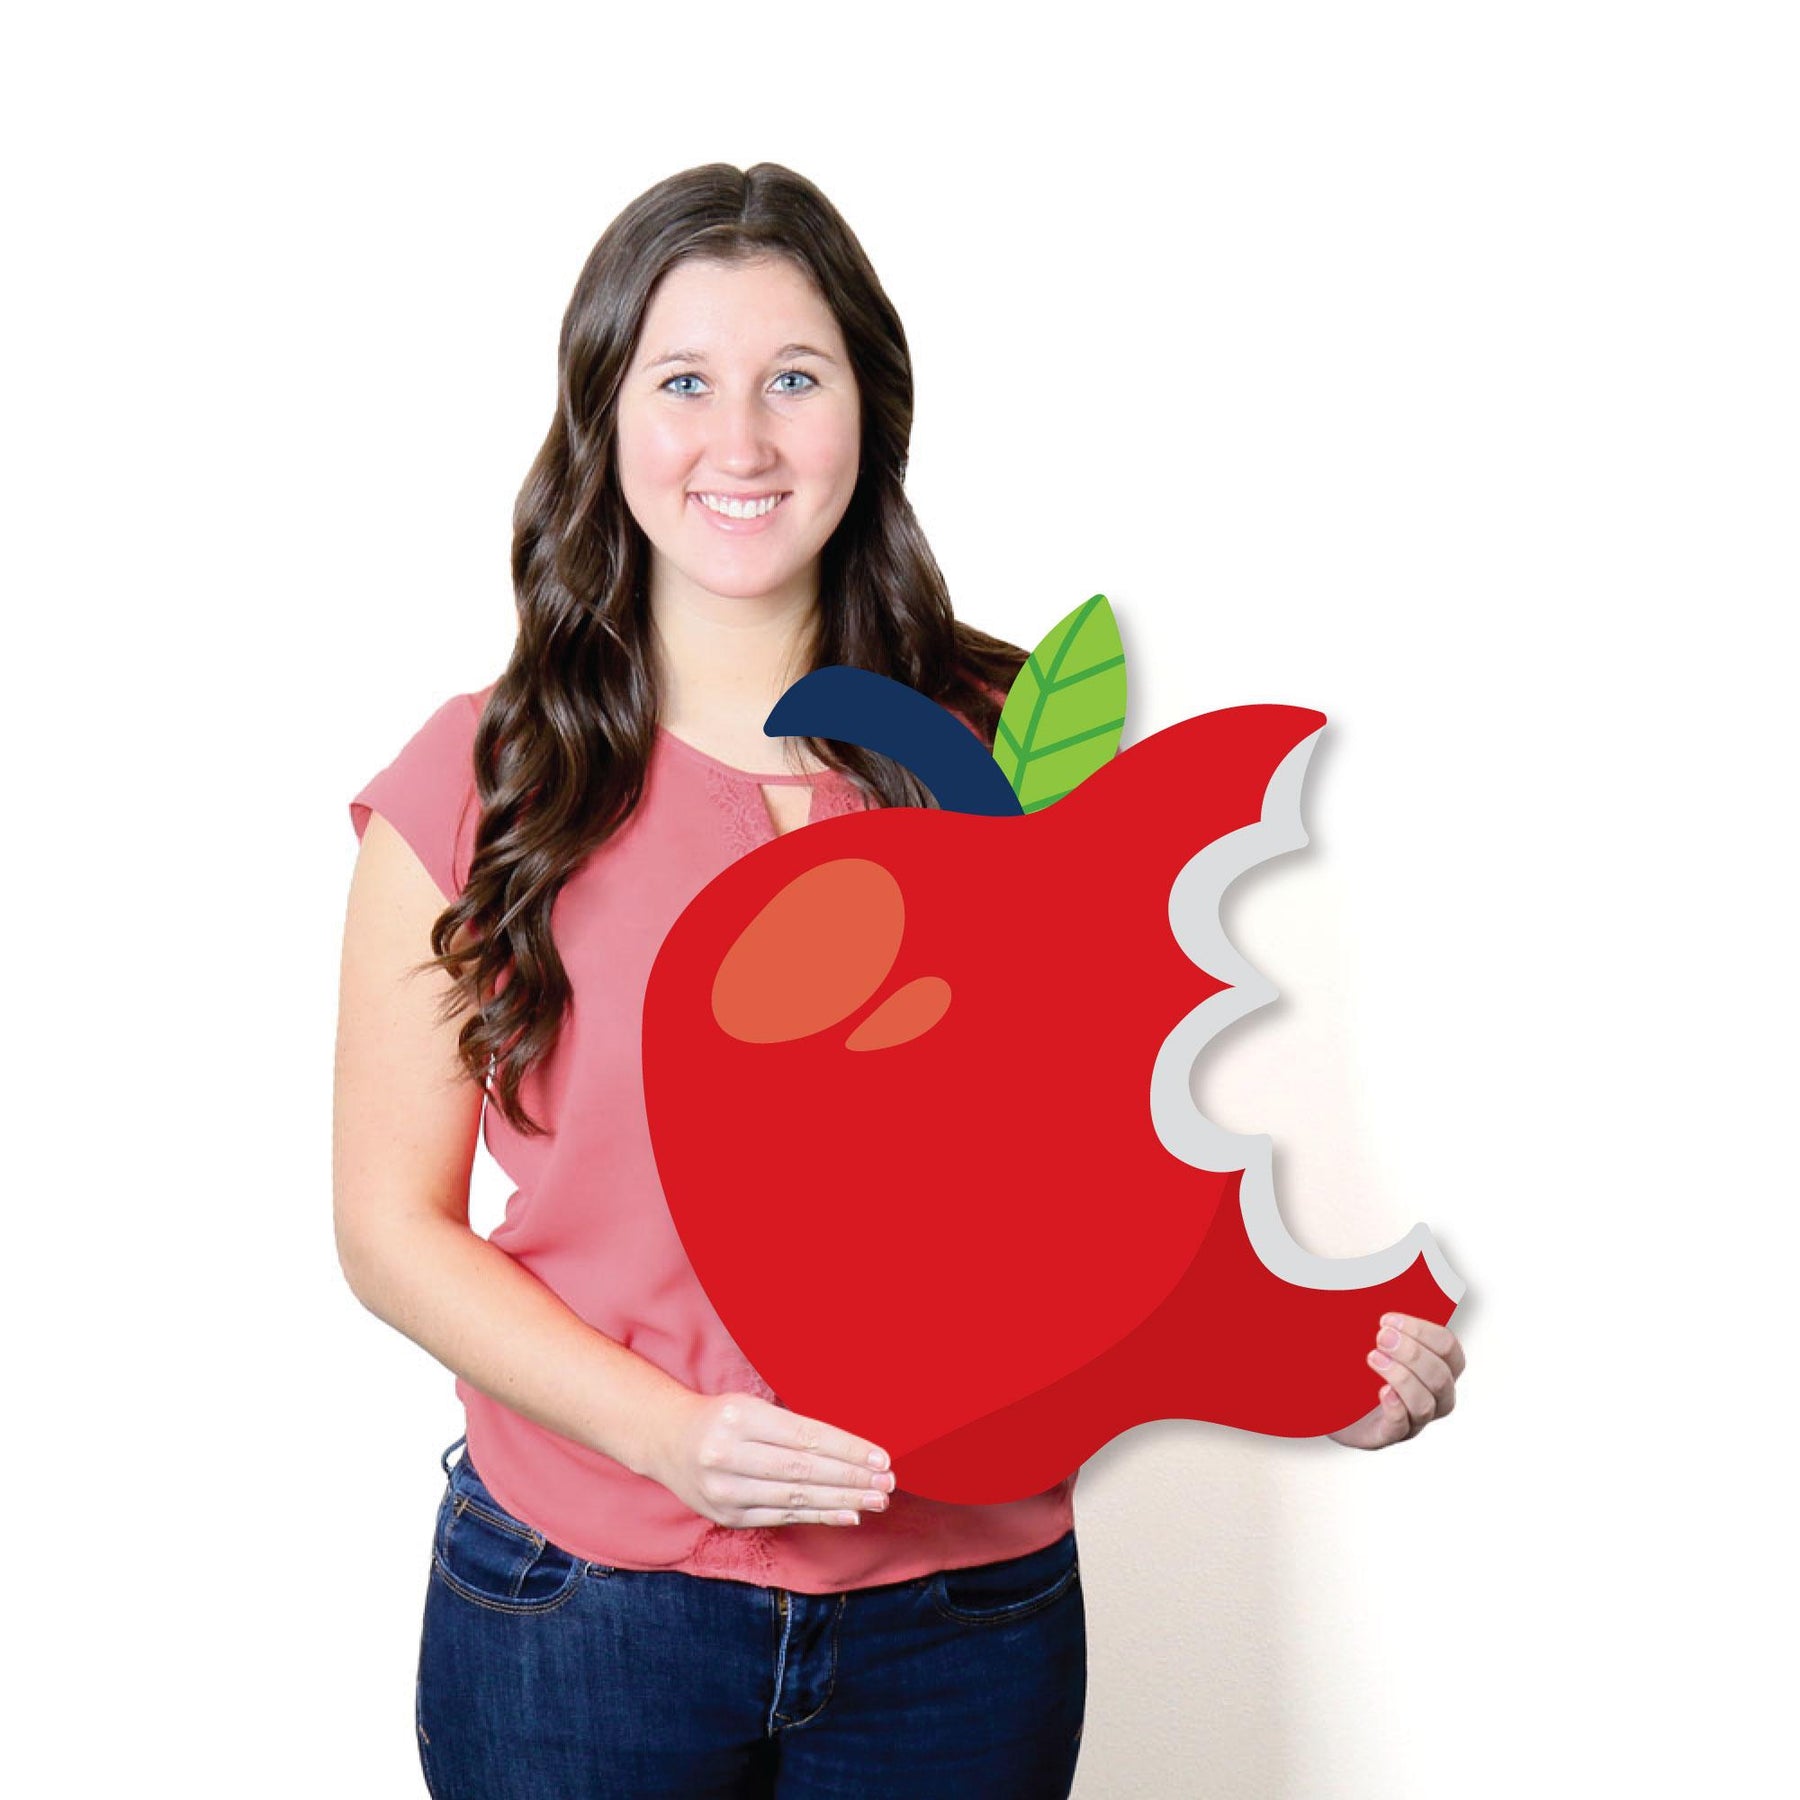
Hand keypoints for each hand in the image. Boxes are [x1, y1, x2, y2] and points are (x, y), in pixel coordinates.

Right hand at [642, 1389, 897, 1527]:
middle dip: (851, 1478)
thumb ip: (792, 1425)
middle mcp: (728, 1454)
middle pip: (803, 1470)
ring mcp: (725, 1490)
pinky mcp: (727, 1515)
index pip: (805, 1436)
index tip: (881, 1457)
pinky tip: (847, 1514)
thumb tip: (851, 1448)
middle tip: (888, 1483)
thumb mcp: (751, 1405)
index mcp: (740, 1417)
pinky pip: (782, 1517)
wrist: (668, 1441)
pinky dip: (818, 1516)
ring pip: (795, 1498)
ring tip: (876, 1500)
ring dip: (842, 1500)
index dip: (846, 1449)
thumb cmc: (722, 1417)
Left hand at [1328, 1312, 1464, 1449]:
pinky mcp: (1384, 1436)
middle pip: (1441, 1377)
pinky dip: (1395, 1408)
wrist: (1322, 1397)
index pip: (1449, 1349)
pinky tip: (1381, 1392)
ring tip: (1372, 1357)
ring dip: (1402, 1377)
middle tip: (1380, 1336)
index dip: (1425, 1332)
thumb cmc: (1351, 1360)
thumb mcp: (1368, 1334)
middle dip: (1413, 1353)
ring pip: (1425, 1404)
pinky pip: (1400, 1428)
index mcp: (1434, 1367)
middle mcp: (1431, 1397)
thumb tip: (1367, 1283)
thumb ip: (1379, 1317)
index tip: (1387, 1319)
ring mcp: (1411, 1420)